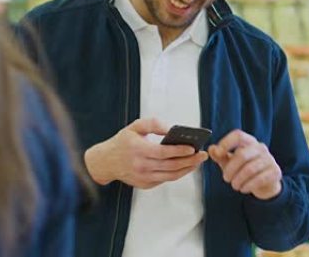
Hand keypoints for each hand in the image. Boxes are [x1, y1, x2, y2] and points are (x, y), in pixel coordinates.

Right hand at [84, 118, 207, 187]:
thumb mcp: (134, 127)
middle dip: (189, 161)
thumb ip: (153, 124)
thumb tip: (171, 128)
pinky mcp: (145, 184)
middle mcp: (141, 166)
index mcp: (138, 150)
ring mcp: (143, 178)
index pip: (163, 152)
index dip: (179, 151)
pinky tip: (186, 166)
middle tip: (203, 155)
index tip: (193, 148)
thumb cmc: (122, 142)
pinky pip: (165, 179)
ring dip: (187, 169)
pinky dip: (177, 173)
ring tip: (198, 161)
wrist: (105, 162)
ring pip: (170, 176)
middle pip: (171, 166)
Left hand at [208, 129, 281, 199]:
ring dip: (238, 180)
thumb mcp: (231, 162)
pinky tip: (244, 189)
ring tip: (235, 185)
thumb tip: (211, 149)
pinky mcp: (275, 172)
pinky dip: (248, 185)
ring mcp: (269, 159)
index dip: (226, 142)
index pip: (238, 135)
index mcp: (249, 142)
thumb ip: (221, 156)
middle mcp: (260, 148)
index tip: (218, 153)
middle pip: (242, 154)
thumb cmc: (246, 169)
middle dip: (230, 169)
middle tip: (226, 178)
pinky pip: (259, 179)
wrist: (266, 184)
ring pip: (250, 169)